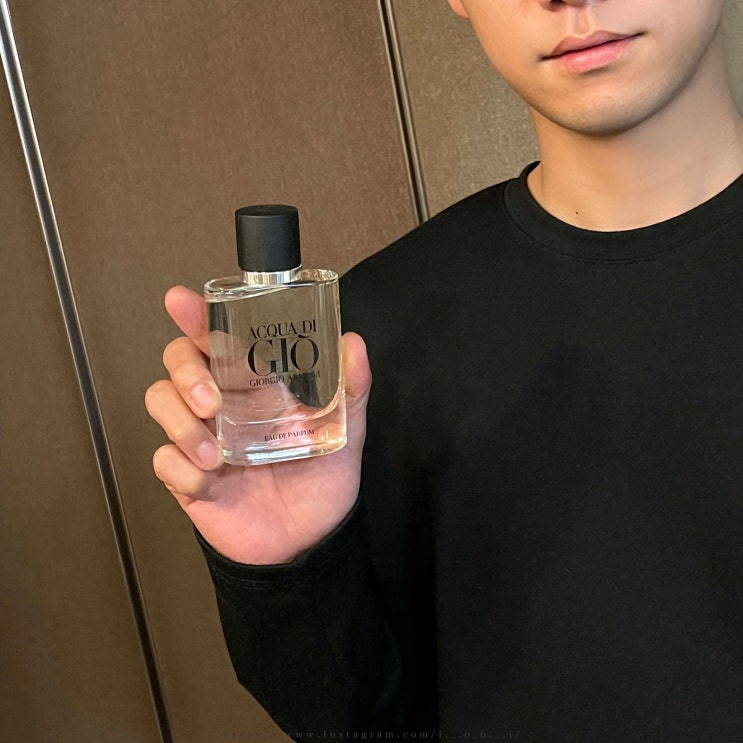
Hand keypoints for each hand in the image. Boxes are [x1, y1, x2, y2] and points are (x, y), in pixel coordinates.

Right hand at [145, 285, 370, 563]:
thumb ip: (351, 390)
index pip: (219, 338)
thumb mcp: (345, 432)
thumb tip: (353, 343)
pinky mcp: (188, 477)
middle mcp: (223, 405)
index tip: (182, 302)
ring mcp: (201, 439)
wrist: (308, 543)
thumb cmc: (322, 481)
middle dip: (186, 372)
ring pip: (160, 402)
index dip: (197, 316)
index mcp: (255, 386)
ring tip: (215, 455)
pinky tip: (210, 482)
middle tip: (211, 401)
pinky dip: (181, 468)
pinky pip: (163, 460)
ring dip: (180, 423)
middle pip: (178, 361)